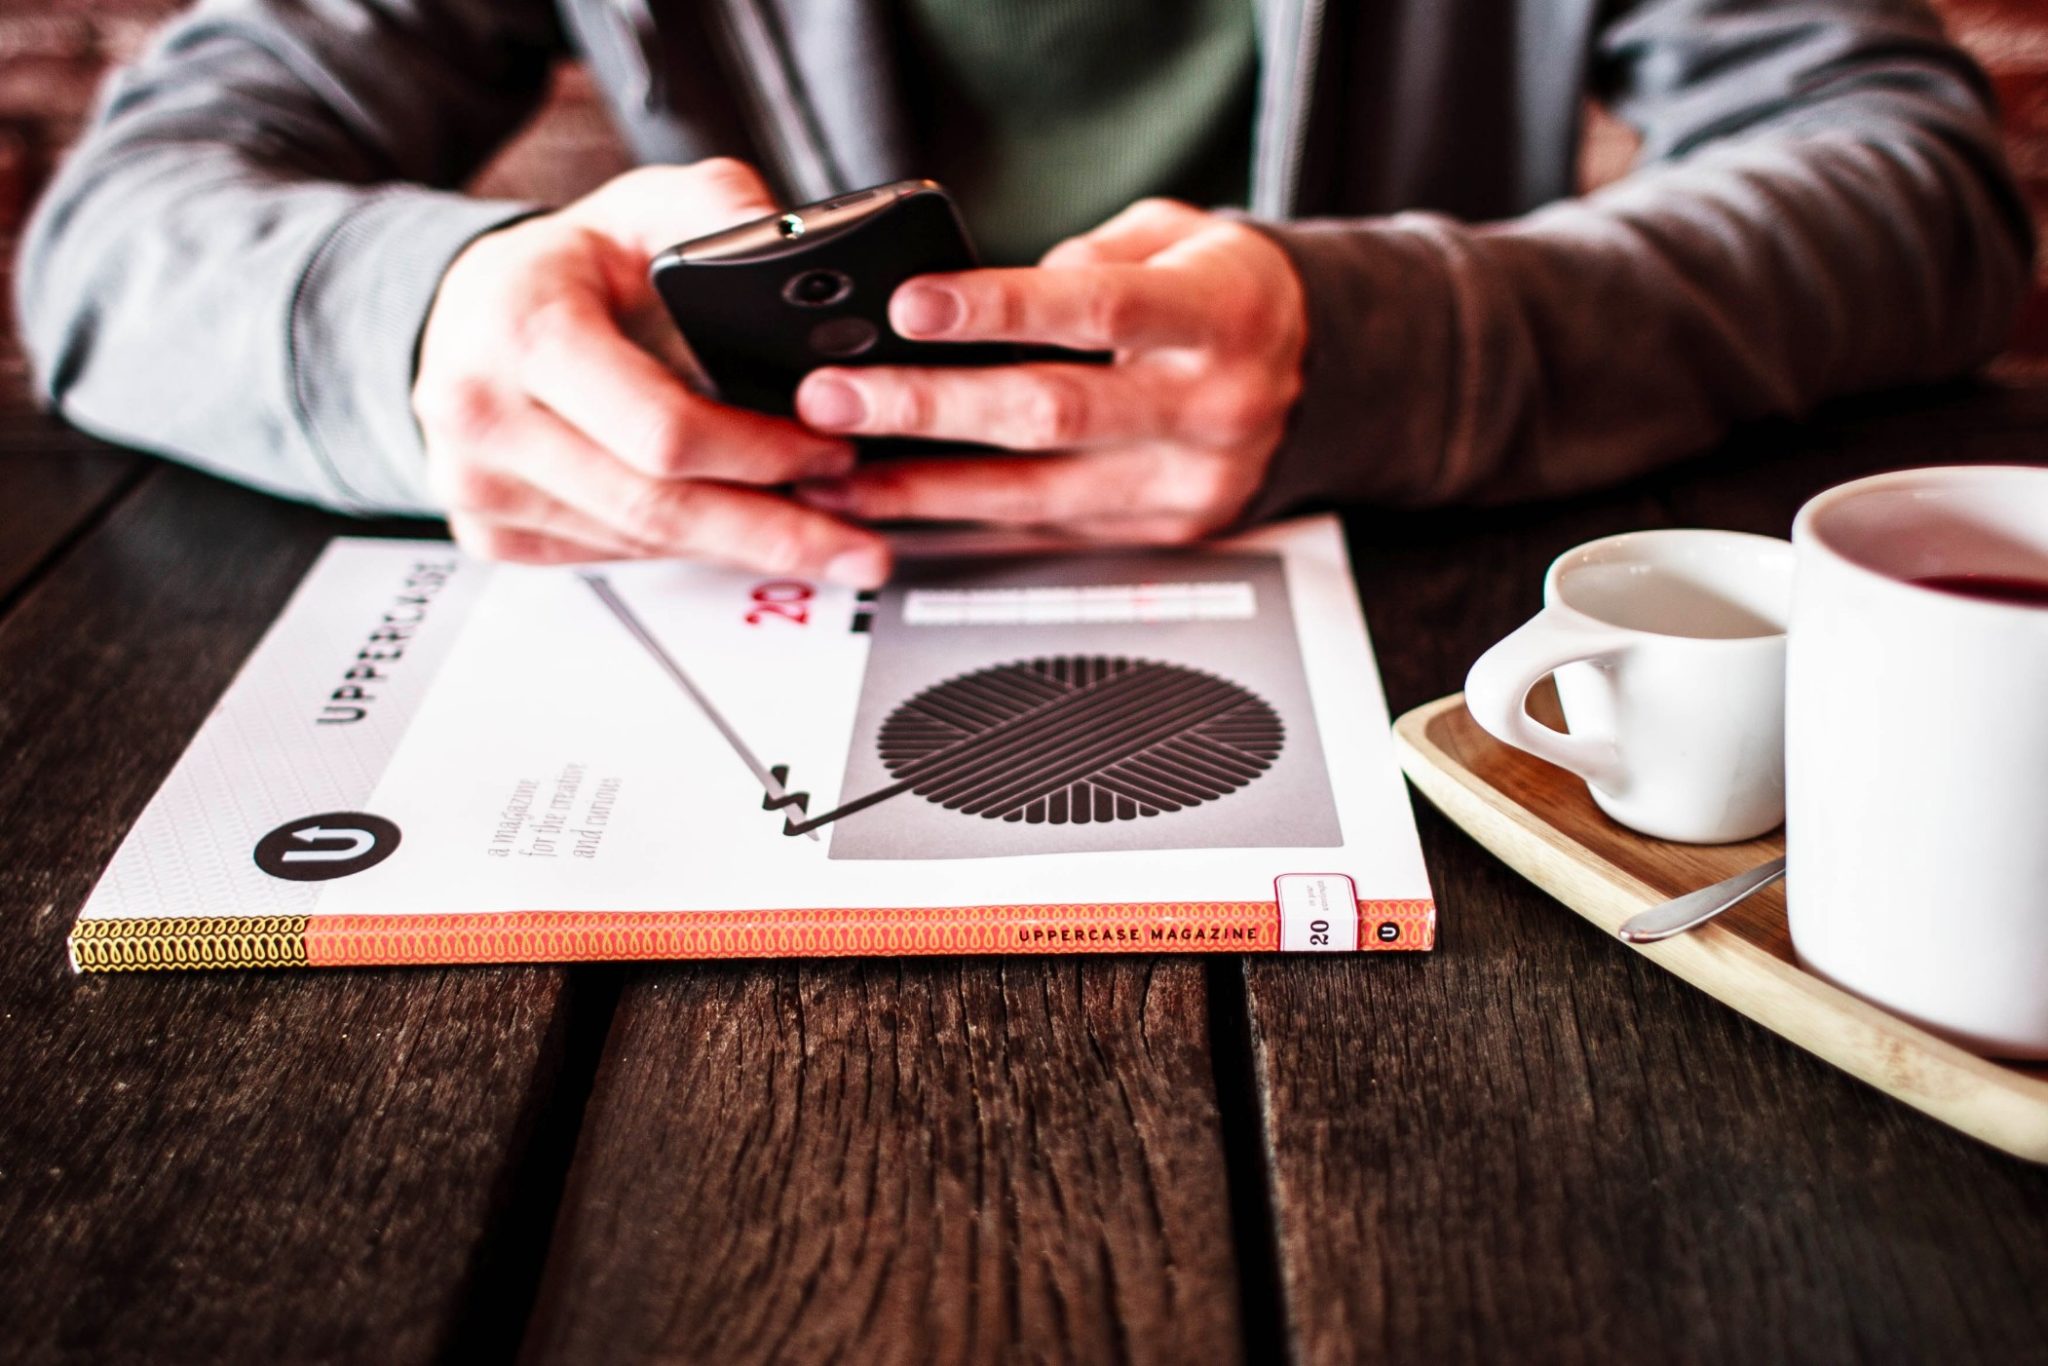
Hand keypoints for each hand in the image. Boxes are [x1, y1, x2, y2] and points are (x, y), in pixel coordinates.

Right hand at [415, 160, 890, 584]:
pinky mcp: (487, 532)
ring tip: (820, 539)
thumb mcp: (642, 205)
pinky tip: (735, 535)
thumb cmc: (563, 266)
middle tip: (857, 546)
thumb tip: (788, 241)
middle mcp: (484, 416)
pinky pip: (609, 557)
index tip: (832, 454)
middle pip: (656, 507)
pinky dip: (684, 549)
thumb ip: (720, 207)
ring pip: (639, 542)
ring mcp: (479, 485)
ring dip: (736, 546)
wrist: (469, 313)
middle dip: (771, 530)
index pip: (663, 429)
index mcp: (523, 330)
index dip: (759, 453)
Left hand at [790, 198, 1306, 542]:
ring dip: (922, 489)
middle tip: (835, 399)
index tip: (910, 305)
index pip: (1098, 309)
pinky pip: (1048, 532)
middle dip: (928, 408)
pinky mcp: (1164, 532)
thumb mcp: (1180, 237)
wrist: (1328, 376)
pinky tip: (900, 511)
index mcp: (1220, 315)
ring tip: (835, 474)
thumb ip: (1090, 255)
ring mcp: (1188, 483)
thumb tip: (980, 296)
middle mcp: (1210, 407)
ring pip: (1036, 497)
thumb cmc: (1231, 296)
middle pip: (1053, 415)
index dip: (1000, 308)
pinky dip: (966, 523)